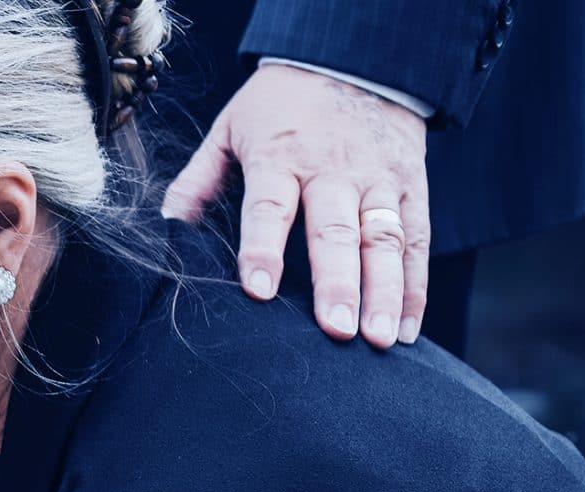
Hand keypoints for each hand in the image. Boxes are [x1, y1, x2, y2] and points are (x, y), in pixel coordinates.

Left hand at [162, 61, 430, 348]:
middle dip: (338, 283)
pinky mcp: (412, 186)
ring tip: (380, 340)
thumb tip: (166, 229)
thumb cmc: (279, 105)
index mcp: (281, 158)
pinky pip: (418, 240)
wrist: (354, 58)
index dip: (263, 249)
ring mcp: (379, 180)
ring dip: (385, 292)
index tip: (257, 291)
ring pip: (385, 240)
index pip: (270, 207)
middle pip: (337, 231)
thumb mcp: (230, 129)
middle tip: (336, 330)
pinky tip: (407, 330)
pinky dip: (416, 286)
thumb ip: (199, 181)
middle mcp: (334, 171)